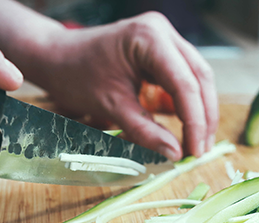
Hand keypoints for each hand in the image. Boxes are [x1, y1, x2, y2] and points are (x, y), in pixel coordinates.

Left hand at [21, 12, 217, 160]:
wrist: (56, 58)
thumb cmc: (76, 77)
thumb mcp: (111, 107)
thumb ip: (145, 131)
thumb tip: (175, 154)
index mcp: (149, 37)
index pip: (184, 83)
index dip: (194, 121)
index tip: (194, 152)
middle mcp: (162, 31)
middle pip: (199, 77)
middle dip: (203, 117)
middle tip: (200, 152)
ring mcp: (164, 38)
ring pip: (196, 77)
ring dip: (199, 111)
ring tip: (196, 143)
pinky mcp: (162, 50)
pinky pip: (184, 77)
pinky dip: (187, 103)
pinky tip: (186, 127)